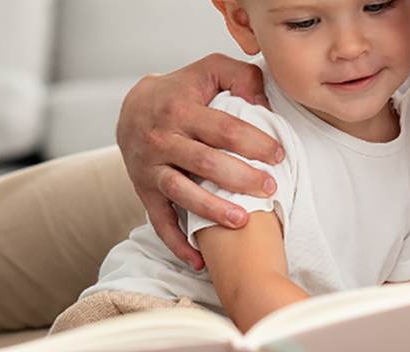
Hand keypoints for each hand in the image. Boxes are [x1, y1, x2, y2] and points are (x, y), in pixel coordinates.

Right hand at [117, 53, 283, 270]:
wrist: (131, 108)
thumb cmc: (183, 90)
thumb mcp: (210, 70)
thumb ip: (241, 76)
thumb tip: (263, 102)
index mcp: (182, 109)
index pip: (224, 129)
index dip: (255, 142)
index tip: (279, 156)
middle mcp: (162, 139)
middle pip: (205, 163)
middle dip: (241, 178)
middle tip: (271, 189)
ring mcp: (150, 168)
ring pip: (181, 193)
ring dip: (213, 210)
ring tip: (243, 221)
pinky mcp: (143, 191)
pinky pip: (159, 222)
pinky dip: (177, 244)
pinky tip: (200, 260)